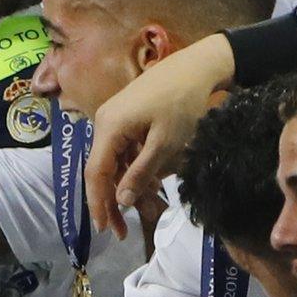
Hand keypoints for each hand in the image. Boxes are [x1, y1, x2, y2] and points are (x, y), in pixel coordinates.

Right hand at [84, 34, 236, 233]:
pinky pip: (127, 149)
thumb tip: (121, 202)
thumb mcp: (165, 144)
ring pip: (117, 161)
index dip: (98, 203)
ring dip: (131, 186)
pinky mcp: (130, 116)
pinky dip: (138, 168)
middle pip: (104, 169)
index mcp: (109, 127)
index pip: (96, 173)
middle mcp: (105, 122)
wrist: (200, 65)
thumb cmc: (183, 103)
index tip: (106, 230)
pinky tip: (155, 184)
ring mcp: (117, 118)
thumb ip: (140, 174)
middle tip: (126, 231)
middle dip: (116, 200)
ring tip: (152, 209)